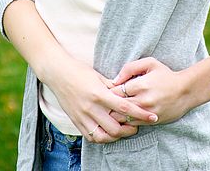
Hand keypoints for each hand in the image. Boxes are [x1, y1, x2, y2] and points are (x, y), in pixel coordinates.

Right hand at [44, 55, 158, 142]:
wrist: (58, 74)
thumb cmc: (80, 71)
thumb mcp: (99, 76)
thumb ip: (113, 86)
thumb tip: (127, 93)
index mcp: (99, 94)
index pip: (124, 107)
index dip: (140, 113)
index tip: (151, 117)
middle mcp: (91, 108)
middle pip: (115, 127)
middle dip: (130, 129)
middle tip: (138, 125)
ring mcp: (82, 116)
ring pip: (103, 136)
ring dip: (116, 136)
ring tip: (124, 131)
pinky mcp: (76, 122)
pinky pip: (91, 136)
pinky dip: (103, 138)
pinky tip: (110, 133)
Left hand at [110, 57, 192, 125]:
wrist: (185, 91)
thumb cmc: (166, 75)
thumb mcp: (151, 63)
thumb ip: (131, 68)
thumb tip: (115, 80)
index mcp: (141, 84)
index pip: (116, 91)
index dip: (109, 91)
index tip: (108, 90)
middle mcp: (143, 100)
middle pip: (116, 106)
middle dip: (109, 104)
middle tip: (106, 101)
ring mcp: (146, 113)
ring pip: (122, 117)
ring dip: (116, 114)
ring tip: (113, 109)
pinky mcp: (150, 121)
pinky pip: (131, 124)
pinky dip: (125, 120)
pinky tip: (124, 115)